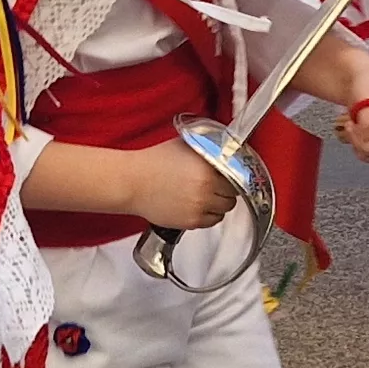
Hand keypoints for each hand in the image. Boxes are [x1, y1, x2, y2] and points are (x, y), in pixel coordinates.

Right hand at [128, 142, 243, 228]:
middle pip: (232, 196)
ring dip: (219, 205)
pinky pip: (211, 222)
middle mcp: (207, 188)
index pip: (236, 177)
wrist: (132, 182)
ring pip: (224, 211)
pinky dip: (208, 216)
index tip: (228, 177)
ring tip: (207, 198)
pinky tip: (198, 206)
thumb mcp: (184, 145)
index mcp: (208, 168)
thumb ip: (206, 148)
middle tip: (217, 188)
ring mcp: (200, 206)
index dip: (231, 176)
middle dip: (226, 191)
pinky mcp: (191, 221)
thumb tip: (223, 149)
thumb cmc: (152, 163)